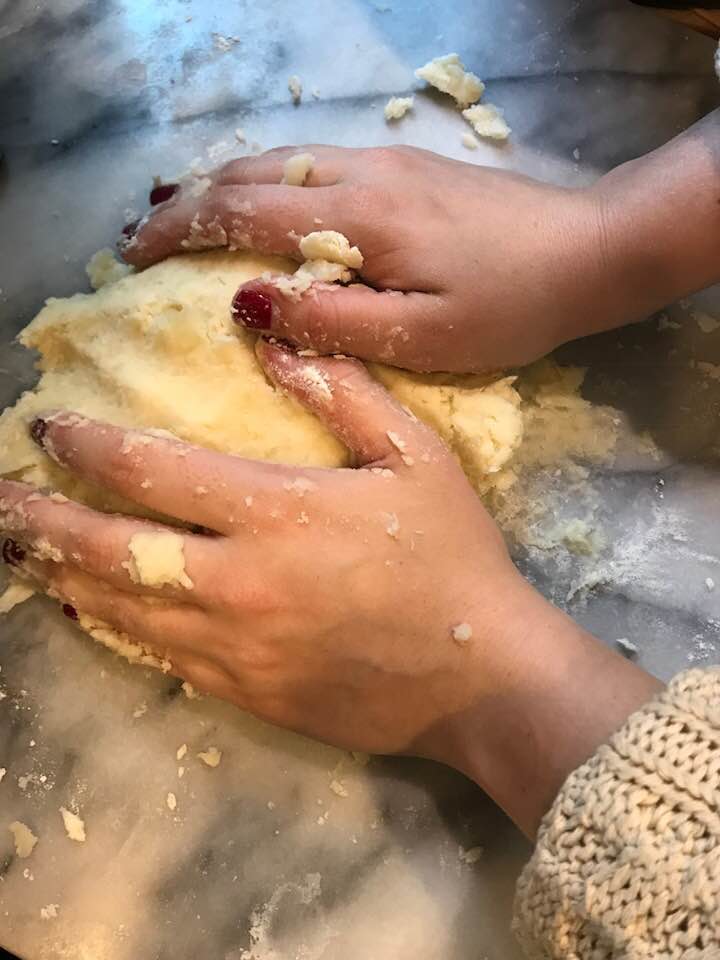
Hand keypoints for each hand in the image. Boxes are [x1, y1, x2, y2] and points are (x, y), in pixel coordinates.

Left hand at [0, 342, 660, 836]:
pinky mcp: (243, 692)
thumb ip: (343, 390)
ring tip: (19, 551)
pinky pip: (155, 656)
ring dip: (60, 574)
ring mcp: (233, 645)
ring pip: (118, 608)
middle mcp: (237, 581)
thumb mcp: (415, 458)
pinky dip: (110, 627)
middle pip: (108, 548)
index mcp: (277, 513)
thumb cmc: (454, 560)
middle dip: (39, 520)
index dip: (88, 446)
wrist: (482, 678)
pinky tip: (84, 610)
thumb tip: (270, 335)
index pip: (152, 470)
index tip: (47, 428)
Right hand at [120, 145, 612, 372]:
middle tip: (141, 238)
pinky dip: (264, 183)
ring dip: (221, 186)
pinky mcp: (402, 168)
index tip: (133, 257)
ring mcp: (382, 162)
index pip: (240, 212)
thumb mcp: (422, 336)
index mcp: (358, 217)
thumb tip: (247, 304)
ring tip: (181, 216)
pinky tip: (259, 206)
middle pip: (250, 173)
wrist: (590, 250)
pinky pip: (311, 165)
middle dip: (187, 201)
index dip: (179, 230)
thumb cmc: (511, 306)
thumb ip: (332, 320)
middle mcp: (359, 173)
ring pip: (279, 161)